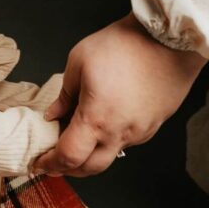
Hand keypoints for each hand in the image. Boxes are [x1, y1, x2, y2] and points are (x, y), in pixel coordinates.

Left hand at [34, 13, 207, 176]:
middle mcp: (120, 132)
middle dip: (68, 168)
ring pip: (110, 156)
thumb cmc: (124, 45)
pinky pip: (127, 142)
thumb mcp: (79, 61)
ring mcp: (140, 132)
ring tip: (78, 137)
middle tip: (54, 159)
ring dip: (90, 155)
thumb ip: (64, 95)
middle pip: (90, 168)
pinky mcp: (153, 125)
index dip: (50, 164)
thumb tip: (53, 114)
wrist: (168, 39)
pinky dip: (110, 140)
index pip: (68, 157)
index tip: (40, 162)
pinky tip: (104, 123)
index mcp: (96, 118)